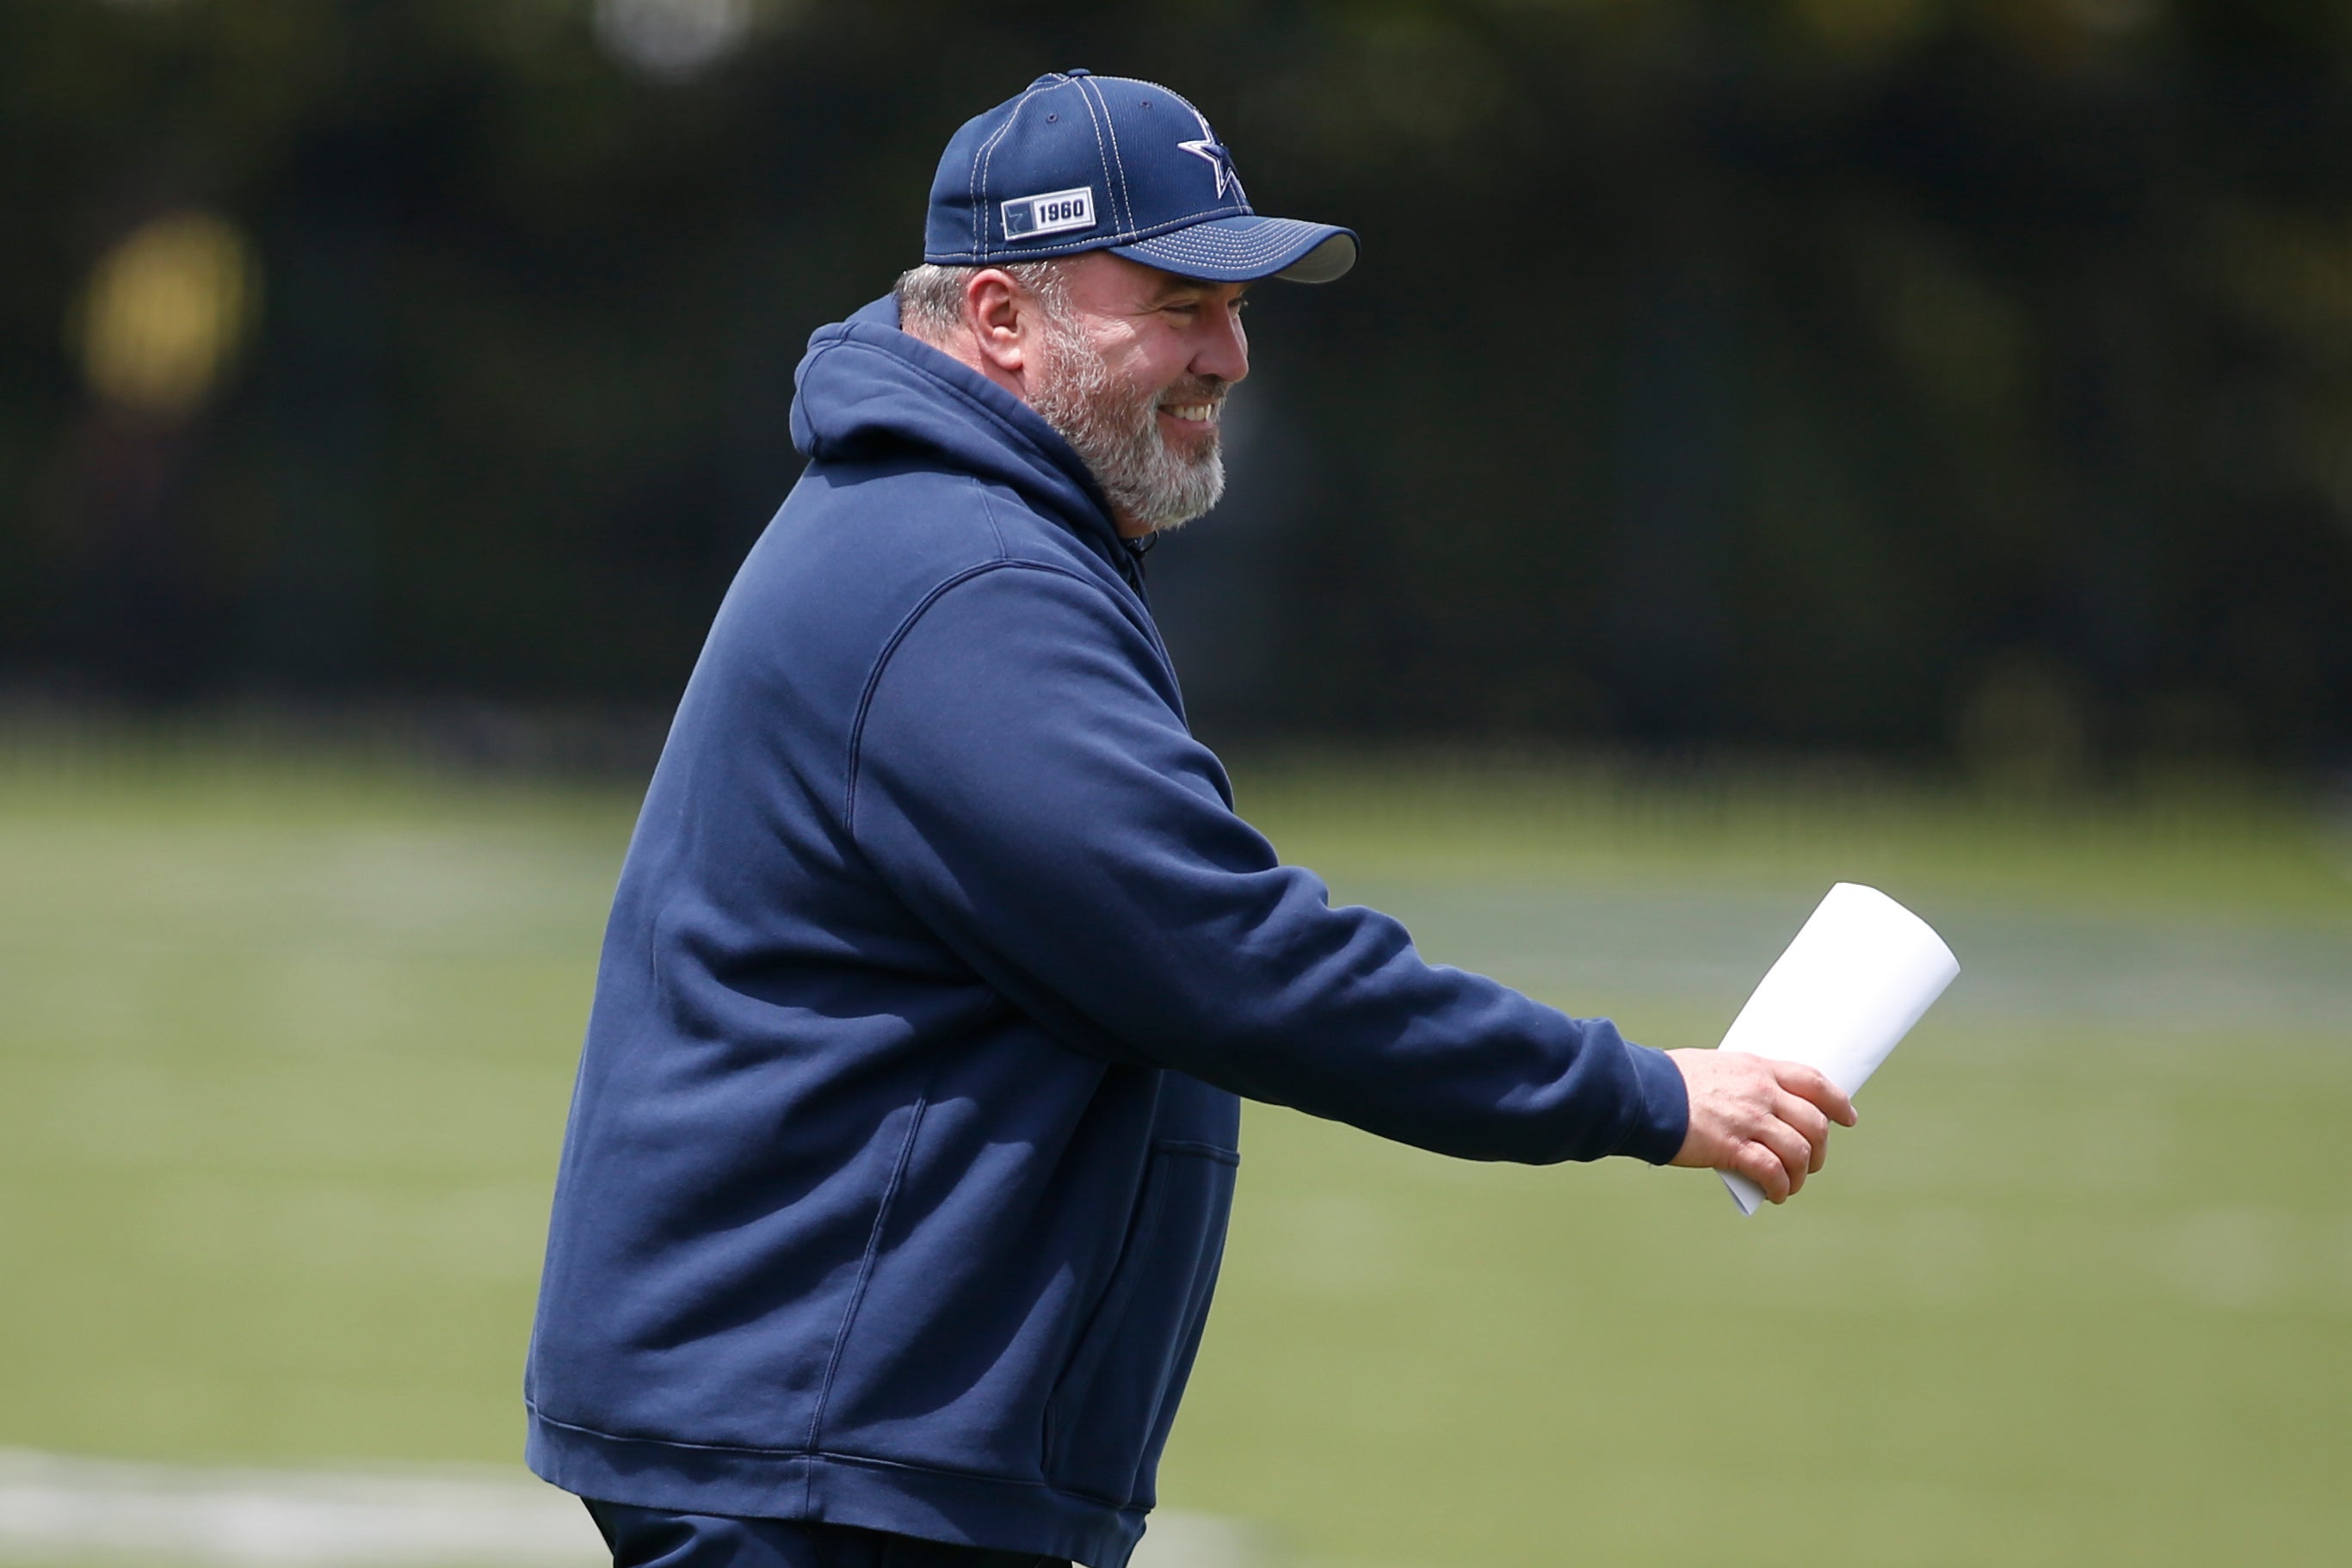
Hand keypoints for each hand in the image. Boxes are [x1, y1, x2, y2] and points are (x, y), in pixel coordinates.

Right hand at [1666, 1049, 1857, 1203]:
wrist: (1642, 1093)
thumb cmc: (1668, 1080)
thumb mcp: (1713, 1067)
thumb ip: (1740, 1083)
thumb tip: (1753, 1107)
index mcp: (1757, 1068)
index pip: (1813, 1081)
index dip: (1837, 1101)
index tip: (1848, 1118)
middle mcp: (1761, 1092)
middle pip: (1814, 1123)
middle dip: (1820, 1149)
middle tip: (1812, 1163)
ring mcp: (1749, 1120)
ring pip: (1799, 1151)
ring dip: (1801, 1174)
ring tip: (1790, 1185)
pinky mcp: (1732, 1147)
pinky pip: (1772, 1172)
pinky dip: (1780, 1187)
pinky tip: (1775, 1194)